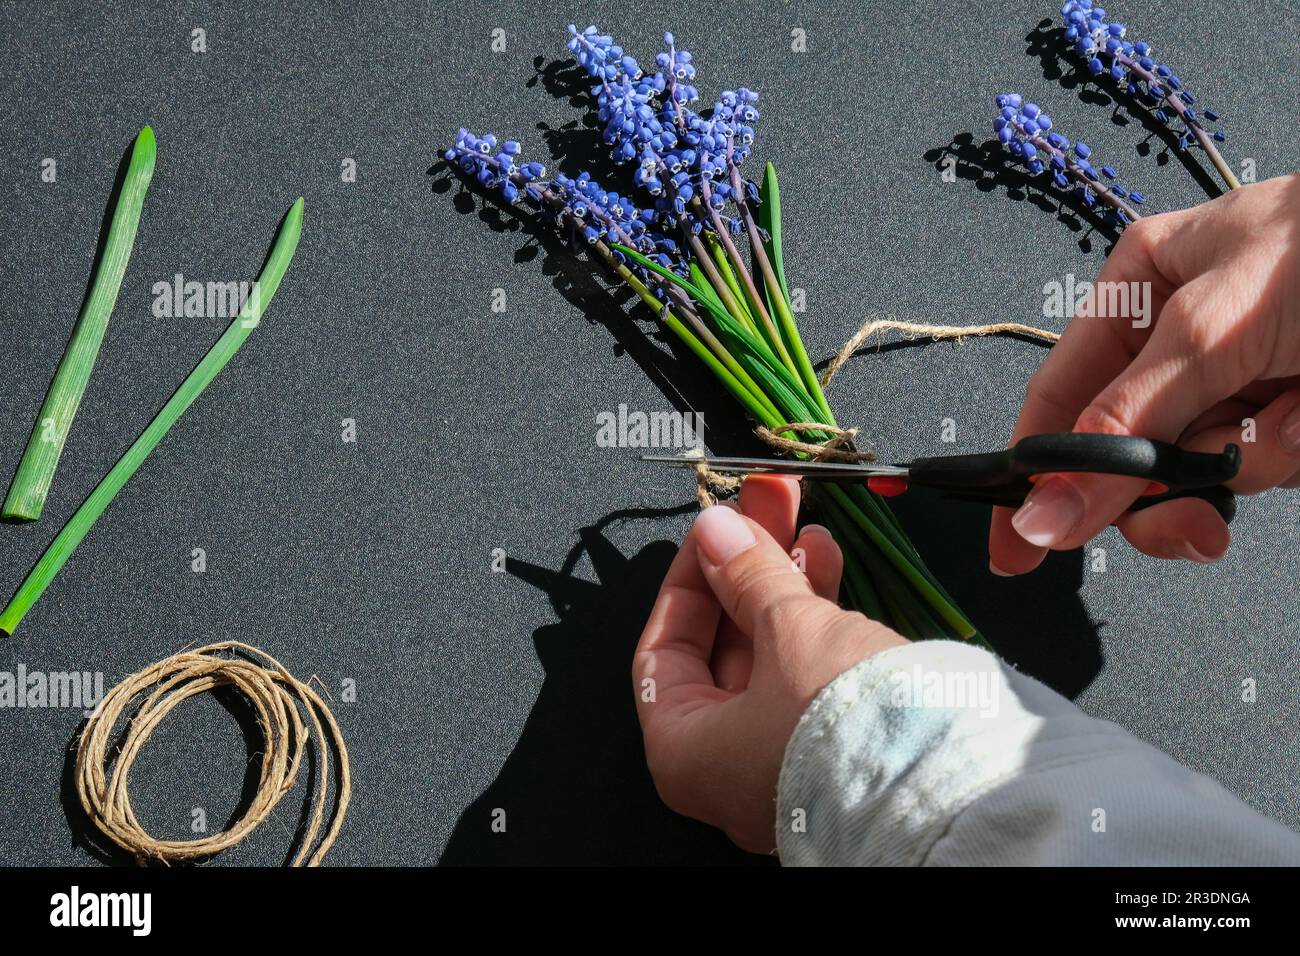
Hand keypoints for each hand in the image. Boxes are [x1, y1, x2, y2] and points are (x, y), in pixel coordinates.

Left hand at [633, 475, 905, 852]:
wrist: (947, 780)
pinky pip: (810, 674)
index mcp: (685, 756)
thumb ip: (747, 572)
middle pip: (723, 647)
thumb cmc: (844, 725)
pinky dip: (816, 619)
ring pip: (772, 656)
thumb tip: (717, 529)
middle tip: (764, 509)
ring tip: (805, 526)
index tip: (711, 532)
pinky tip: (830, 563)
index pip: (663, 652)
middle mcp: (727, 771)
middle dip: (746, 570)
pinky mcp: (836, 752)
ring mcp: (783, 766)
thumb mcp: (787, 629)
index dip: (688, 580)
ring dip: (785, 584)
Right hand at [991, 174, 1299, 573]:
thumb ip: (1122, 427)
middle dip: (1167, 489)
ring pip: (1202, 469)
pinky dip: (1296, 451)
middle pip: (1127, 453)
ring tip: (1297, 415)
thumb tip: (1043, 511)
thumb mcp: (1208, 333)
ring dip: (1254, 461)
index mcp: (1138, 293)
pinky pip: (1267, 465)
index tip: (1017, 551)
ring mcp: (1238, 379)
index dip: (1033, 477)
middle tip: (1196, 523)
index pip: (1060, 400)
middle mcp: (1179, 340)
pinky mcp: (1292, 409)